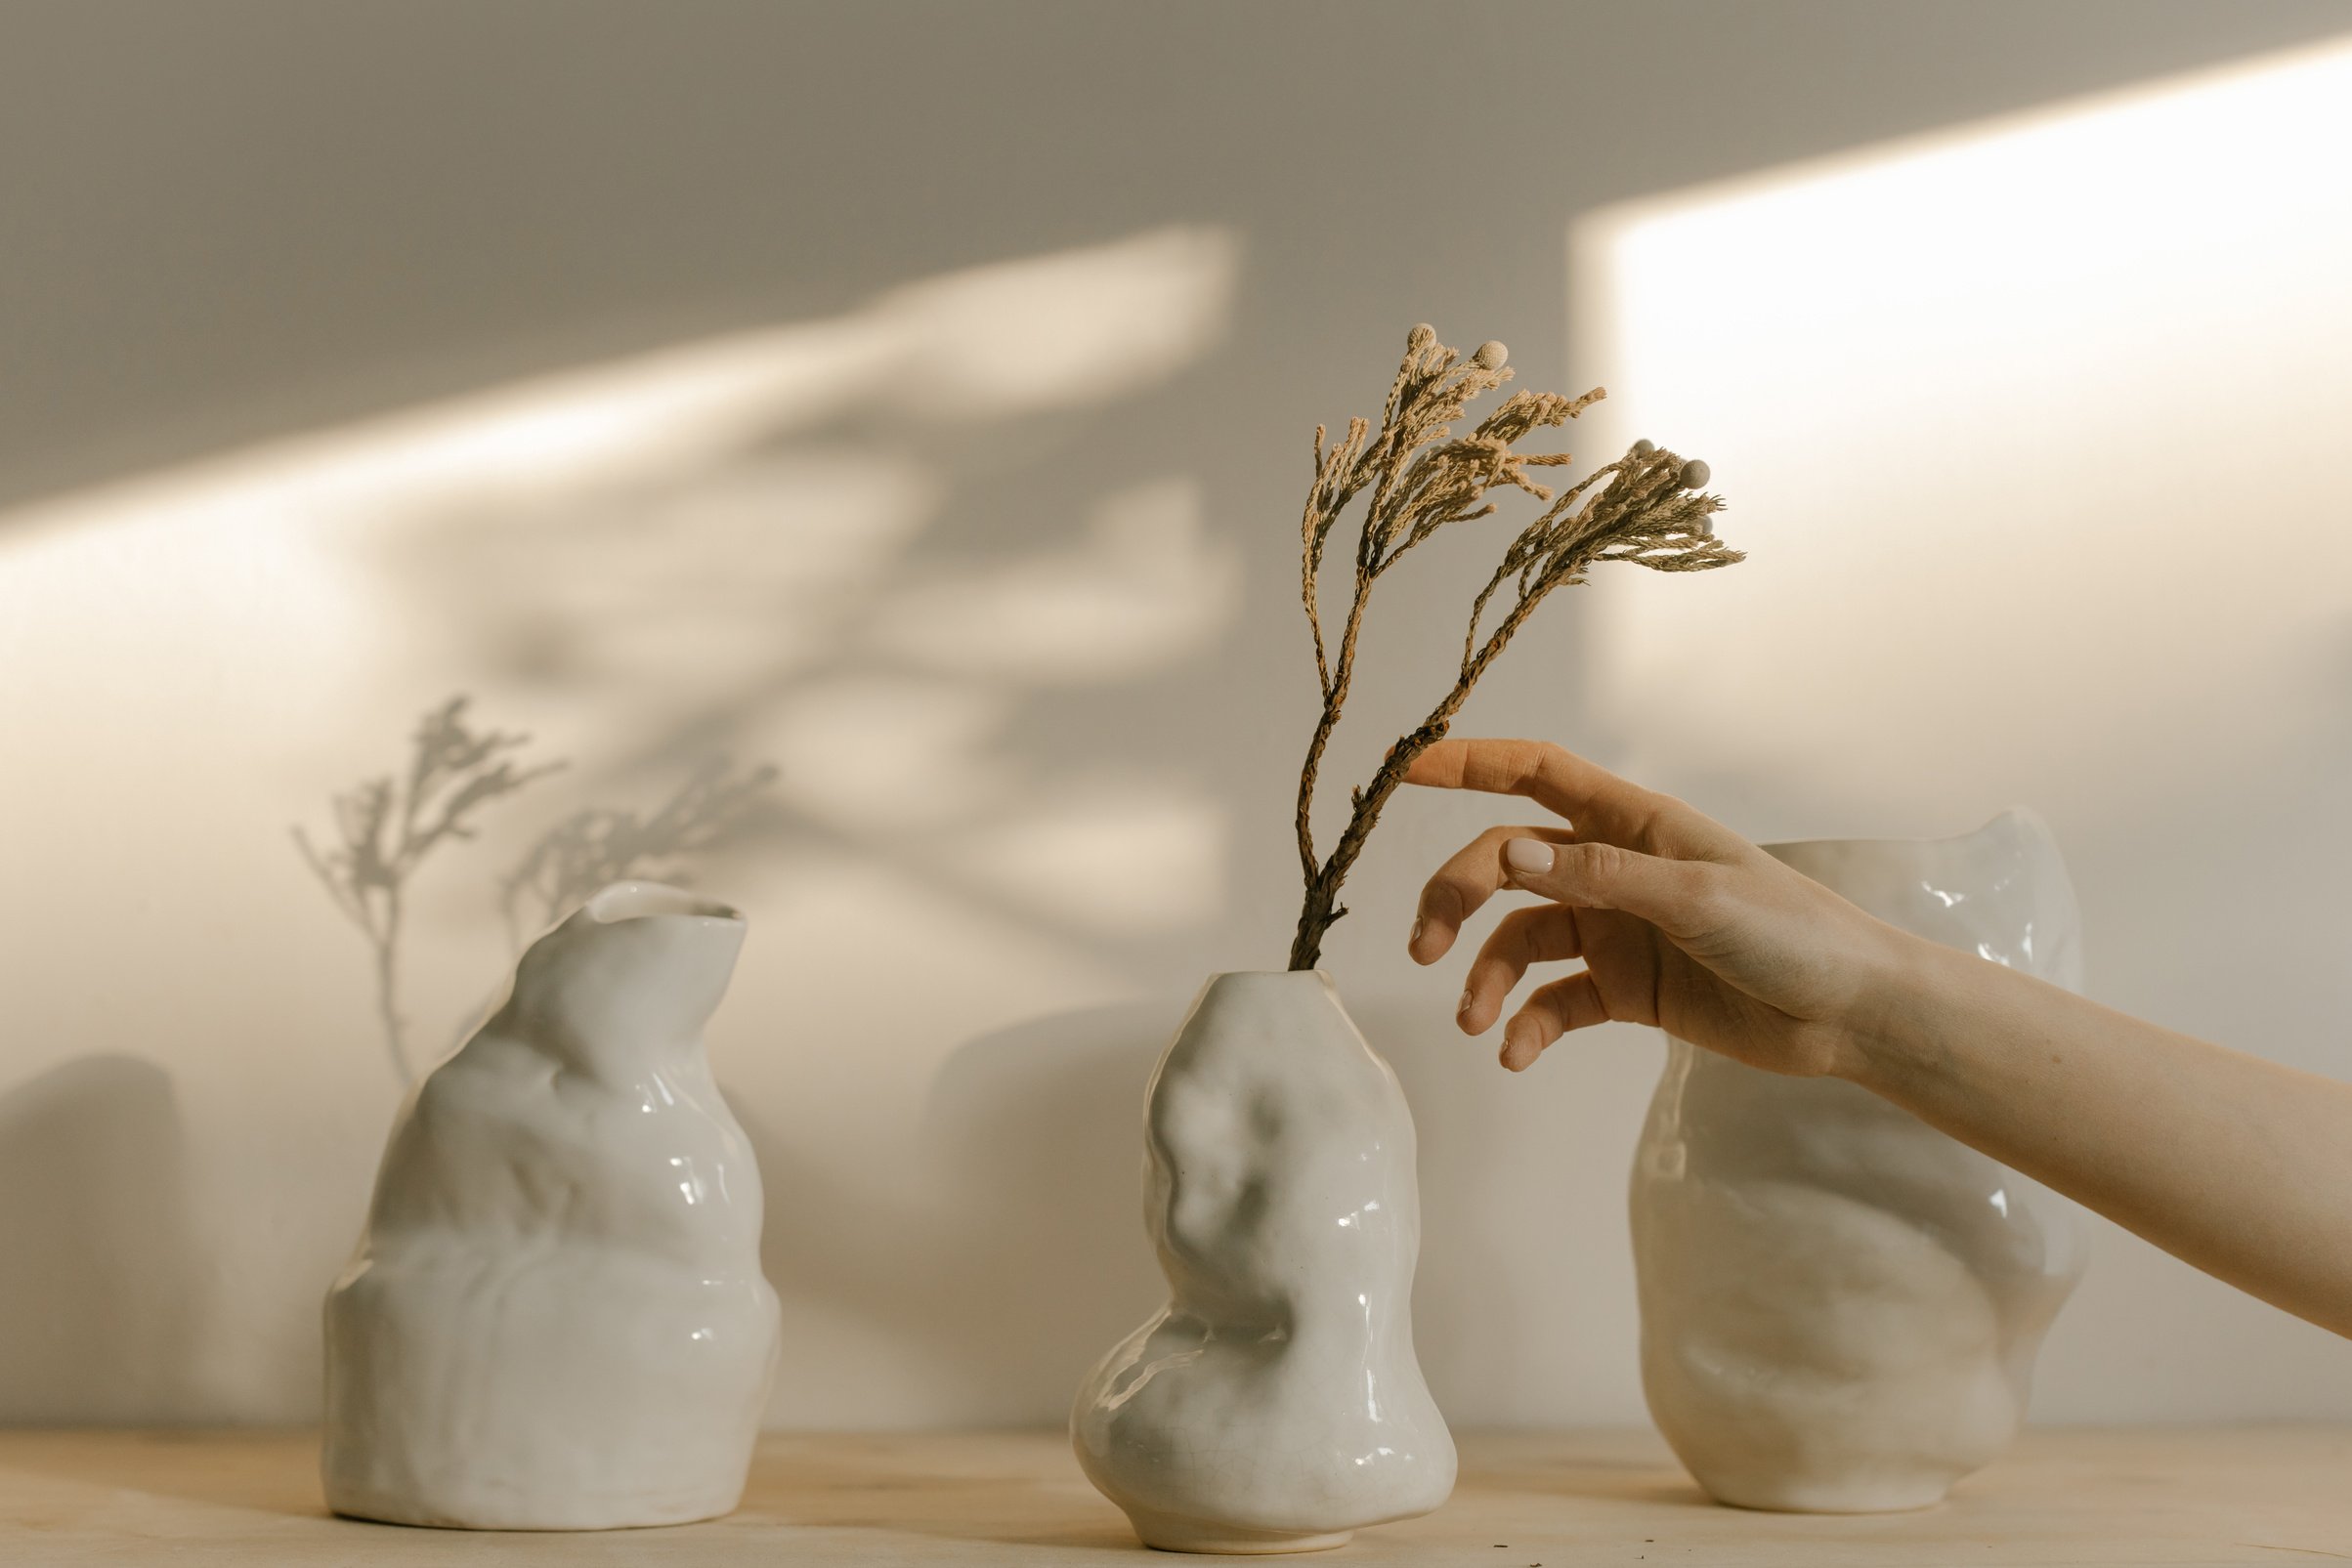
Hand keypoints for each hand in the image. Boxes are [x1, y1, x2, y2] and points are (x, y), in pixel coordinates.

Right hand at [1403, 738, 1908, 1074]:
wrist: (1848, 1014)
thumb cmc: (1792, 933)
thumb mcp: (1695, 897)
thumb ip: (1600, 877)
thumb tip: (1509, 854)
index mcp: (1634, 824)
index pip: (1536, 775)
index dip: (1470, 764)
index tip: (1405, 770)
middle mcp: (1614, 870)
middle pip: (1508, 866)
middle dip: (1458, 898)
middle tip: (1425, 948)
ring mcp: (1617, 931)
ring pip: (1521, 939)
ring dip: (1486, 976)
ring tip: (1472, 1020)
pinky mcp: (1626, 990)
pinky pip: (1555, 1001)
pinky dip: (1528, 1025)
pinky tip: (1515, 1052)